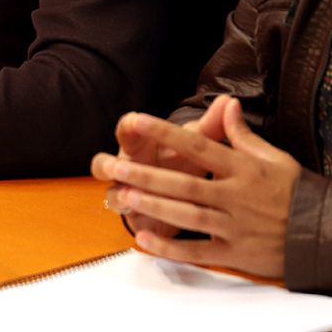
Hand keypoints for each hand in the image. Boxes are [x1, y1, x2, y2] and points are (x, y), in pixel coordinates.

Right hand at [92, 94, 231, 237]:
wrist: (185, 195)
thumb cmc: (185, 161)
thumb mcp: (197, 144)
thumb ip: (210, 125)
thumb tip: (228, 100)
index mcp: (140, 144)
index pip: (127, 129)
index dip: (130, 125)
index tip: (137, 121)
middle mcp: (126, 167)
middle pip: (104, 164)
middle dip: (110, 166)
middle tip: (118, 167)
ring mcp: (126, 193)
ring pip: (112, 195)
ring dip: (118, 196)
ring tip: (127, 199)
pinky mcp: (135, 217)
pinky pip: (130, 221)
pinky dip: (136, 224)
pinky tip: (143, 231)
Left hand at [93, 96, 300, 277]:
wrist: (329, 234)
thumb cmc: (297, 192)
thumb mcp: (273, 157)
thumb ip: (242, 134)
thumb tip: (228, 104)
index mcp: (244, 169)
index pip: (199, 147)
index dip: (166, 133)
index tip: (137, 120)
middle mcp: (237, 196)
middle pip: (186, 185)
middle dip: (149, 177)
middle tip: (117, 168)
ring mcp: (236, 227)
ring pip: (189, 216)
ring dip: (155, 208)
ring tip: (125, 198)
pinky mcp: (238, 254)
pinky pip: (198, 253)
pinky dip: (170, 248)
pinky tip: (144, 240)